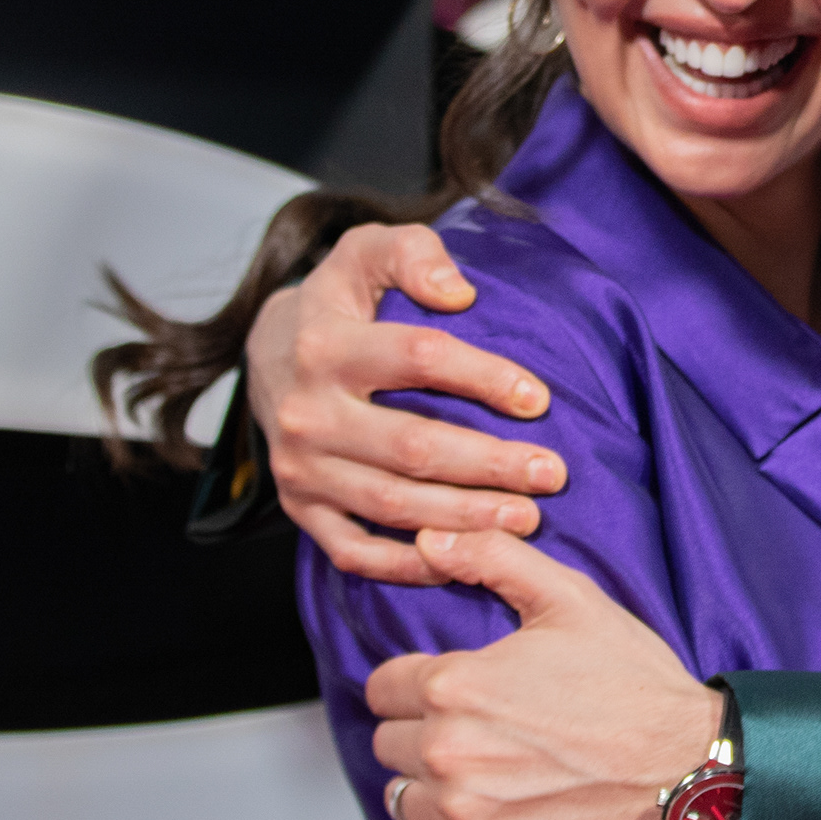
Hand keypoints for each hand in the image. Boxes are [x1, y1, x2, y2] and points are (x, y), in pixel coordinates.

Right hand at [248, 220, 567, 584]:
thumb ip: (412, 254)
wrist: (267, 356)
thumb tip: (459, 293)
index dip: (483, 379)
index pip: (417, 359)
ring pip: (392, 504)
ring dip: (466, 517)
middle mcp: (306, 413)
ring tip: (528, 517)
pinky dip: (410, 566)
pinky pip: (356, 552)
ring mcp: (300, 469)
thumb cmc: (342, 304)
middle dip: (490, 464)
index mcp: (326, 345)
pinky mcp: (300, 510)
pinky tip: (466, 562)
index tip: (540, 400)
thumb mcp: (366, 254)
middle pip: (412, 446)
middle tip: (553, 475)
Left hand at [370, 527, 728, 819]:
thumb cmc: (633, 682)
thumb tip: (429, 539)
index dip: (415, 684)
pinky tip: (474, 816)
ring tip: (479, 774)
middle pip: (388, 741)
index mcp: (455, 683)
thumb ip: (492, 557)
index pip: (382, 687)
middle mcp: (446, 748)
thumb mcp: (570, 598)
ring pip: (400, 796)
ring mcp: (462, 808)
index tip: (453, 691)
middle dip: (422, 732)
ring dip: (429, 786)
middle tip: (476, 731)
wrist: (689, 763)